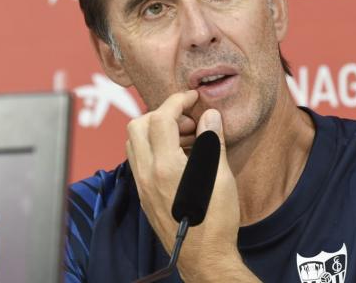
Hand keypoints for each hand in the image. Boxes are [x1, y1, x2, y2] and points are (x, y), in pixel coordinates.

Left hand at [126, 91, 255, 280]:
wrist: (204, 258)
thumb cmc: (215, 221)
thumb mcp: (221, 177)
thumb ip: (212, 141)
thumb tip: (209, 115)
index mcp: (166, 167)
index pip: (160, 118)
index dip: (177, 101)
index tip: (192, 97)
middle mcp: (147, 175)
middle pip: (137, 125)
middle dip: (161, 113)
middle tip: (188, 120)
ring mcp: (143, 186)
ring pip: (134, 143)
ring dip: (156, 131)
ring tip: (188, 137)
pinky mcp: (144, 196)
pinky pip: (140, 160)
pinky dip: (155, 147)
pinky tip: (180, 156)